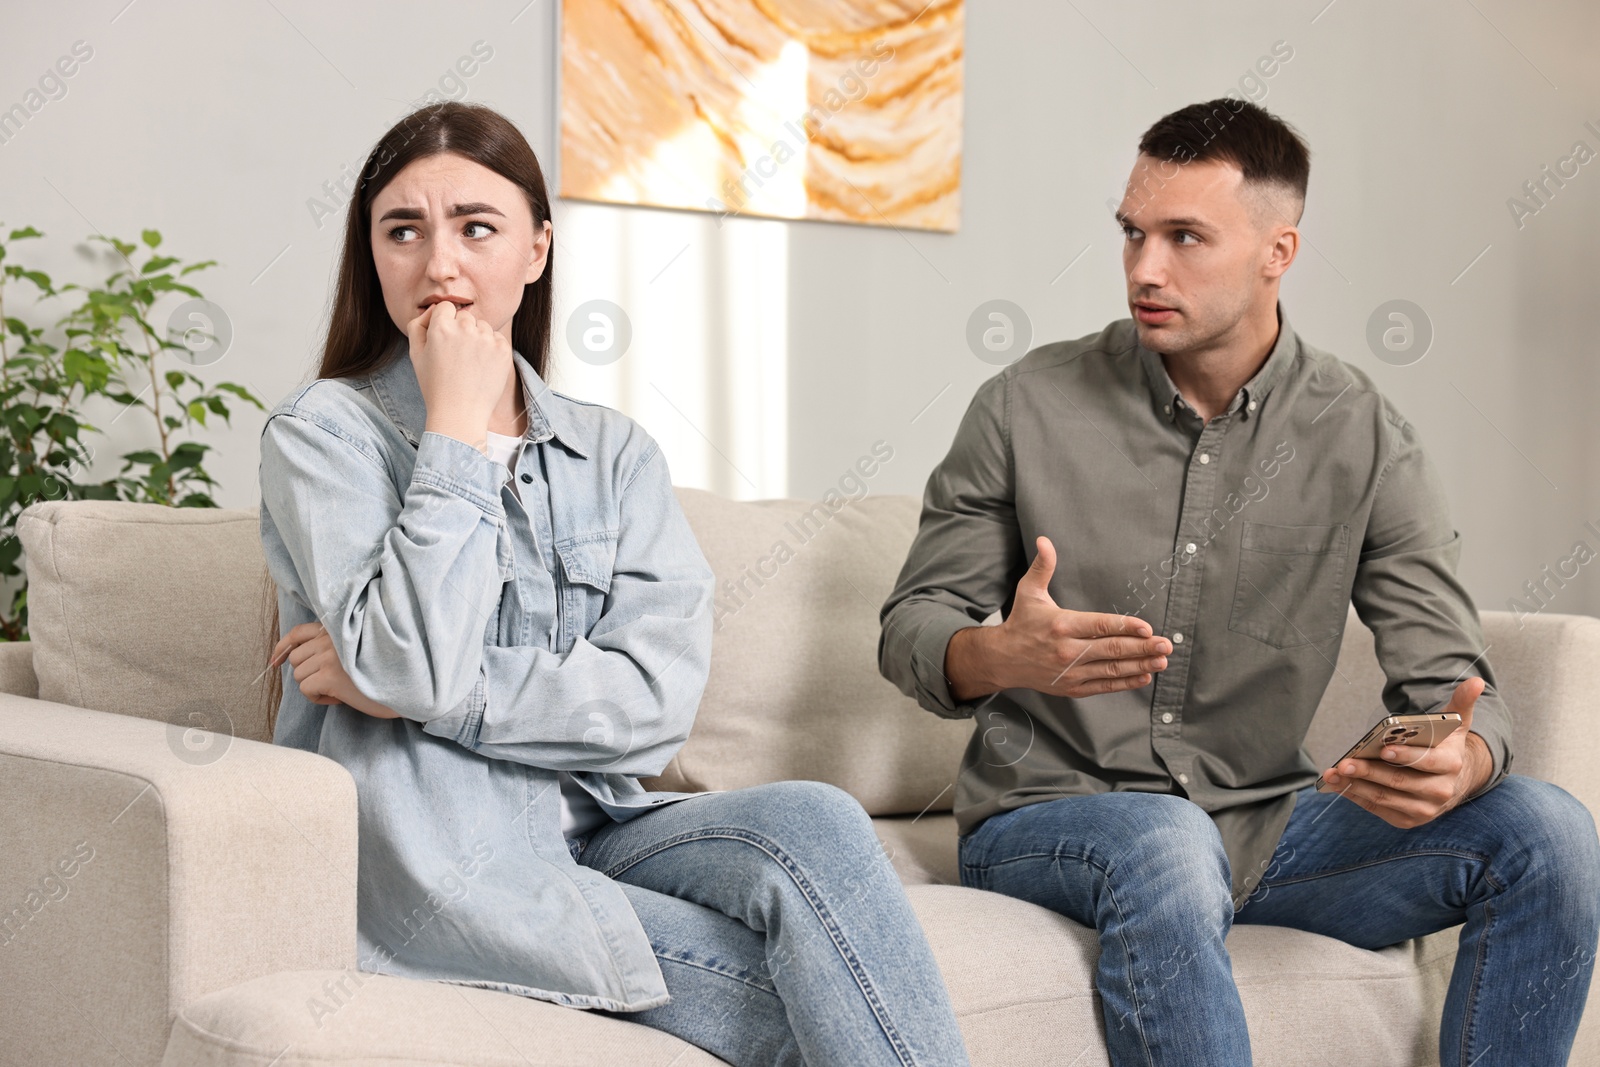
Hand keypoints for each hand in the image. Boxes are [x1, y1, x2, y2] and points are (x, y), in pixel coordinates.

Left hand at [269, 622, 399, 718]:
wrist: (405, 686)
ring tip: (339, 689)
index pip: (299, 632)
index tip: (276, 660)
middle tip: (331, 680)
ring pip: (299, 675)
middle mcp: (332, 638)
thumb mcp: (357, 649)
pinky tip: (338, 697)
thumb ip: (332, 645)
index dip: (283, 647)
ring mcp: (329, 655)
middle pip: (296, 658)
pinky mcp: (329, 675)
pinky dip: (318, 698)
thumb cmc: (383, 671)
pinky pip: (306, 689)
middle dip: (308, 672)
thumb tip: (296, 657)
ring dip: (315, 686)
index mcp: (338, 629)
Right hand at [406, 298, 511, 442]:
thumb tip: (434, 309)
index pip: (446, 307)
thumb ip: (418, 325)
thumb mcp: (415, 354)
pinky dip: (491, 349)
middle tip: (456, 356)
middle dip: (461, 330)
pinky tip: (481, 367)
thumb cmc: (435, 385)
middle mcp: (465, 328)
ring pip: (482, 326)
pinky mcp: (503, 349)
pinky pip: (497, 338)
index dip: (444, 322)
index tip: (444, 340)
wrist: (460, 413)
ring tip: (469, 363)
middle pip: (465, 316)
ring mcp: (486, 338)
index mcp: (441, 327)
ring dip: (477, 338)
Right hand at [946, 536, 1171, 700]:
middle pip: (1111, 650)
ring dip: (1140, 665)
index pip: (1100, 626)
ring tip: (1161, 661)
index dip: (1125, 627)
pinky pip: (1103, 686)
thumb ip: (1042, 567)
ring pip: (1111, 669)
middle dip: (1142, 648)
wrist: (1001, 659)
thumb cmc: (1020, 622)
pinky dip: (1125, 683)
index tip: (1147, 628)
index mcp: (1061, 624)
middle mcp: (1067, 650)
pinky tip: (1144, 676)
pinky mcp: (1071, 687)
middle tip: (1165, 645)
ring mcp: (1070, 672)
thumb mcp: (1028, 591)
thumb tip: (1045, 540)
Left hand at [1318, 677, 1493, 828]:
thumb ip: (1462, 703)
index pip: (1427, 761)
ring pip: (1384, 798)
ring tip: (1334, 772)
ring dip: (1356, 785)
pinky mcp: (1408, 819)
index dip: (1405, 756)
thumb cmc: (1446, 746)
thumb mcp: (1455, 724)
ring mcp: (1424, 809)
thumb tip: (1476, 681)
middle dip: (1369, 772)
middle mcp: (1440, 791)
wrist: (1454, 780)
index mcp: (1451, 765)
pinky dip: (1356, 796)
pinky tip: (1339, 783)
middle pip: (1399, 782)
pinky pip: (1377, 809)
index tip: (1383, 749)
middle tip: (1345, 762)